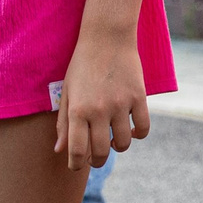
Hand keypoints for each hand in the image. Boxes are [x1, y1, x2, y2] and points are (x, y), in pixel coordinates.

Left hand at [54, 31, 149, 170]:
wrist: (107, 37)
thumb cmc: (82, 66)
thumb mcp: (67, 93)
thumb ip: (63, 124)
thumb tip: (59, 151)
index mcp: (77, 111)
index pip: (77, 151)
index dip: (76, 164)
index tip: (77, 165)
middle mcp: (99, 111)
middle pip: (101, 152)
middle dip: (97, 160)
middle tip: (96, 157)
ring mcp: (121, 105)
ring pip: (123, 143)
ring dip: (117, 147)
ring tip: (112, 141)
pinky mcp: (139, 97)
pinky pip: (143, 128)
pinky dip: (138, 135)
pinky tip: (130, 130)